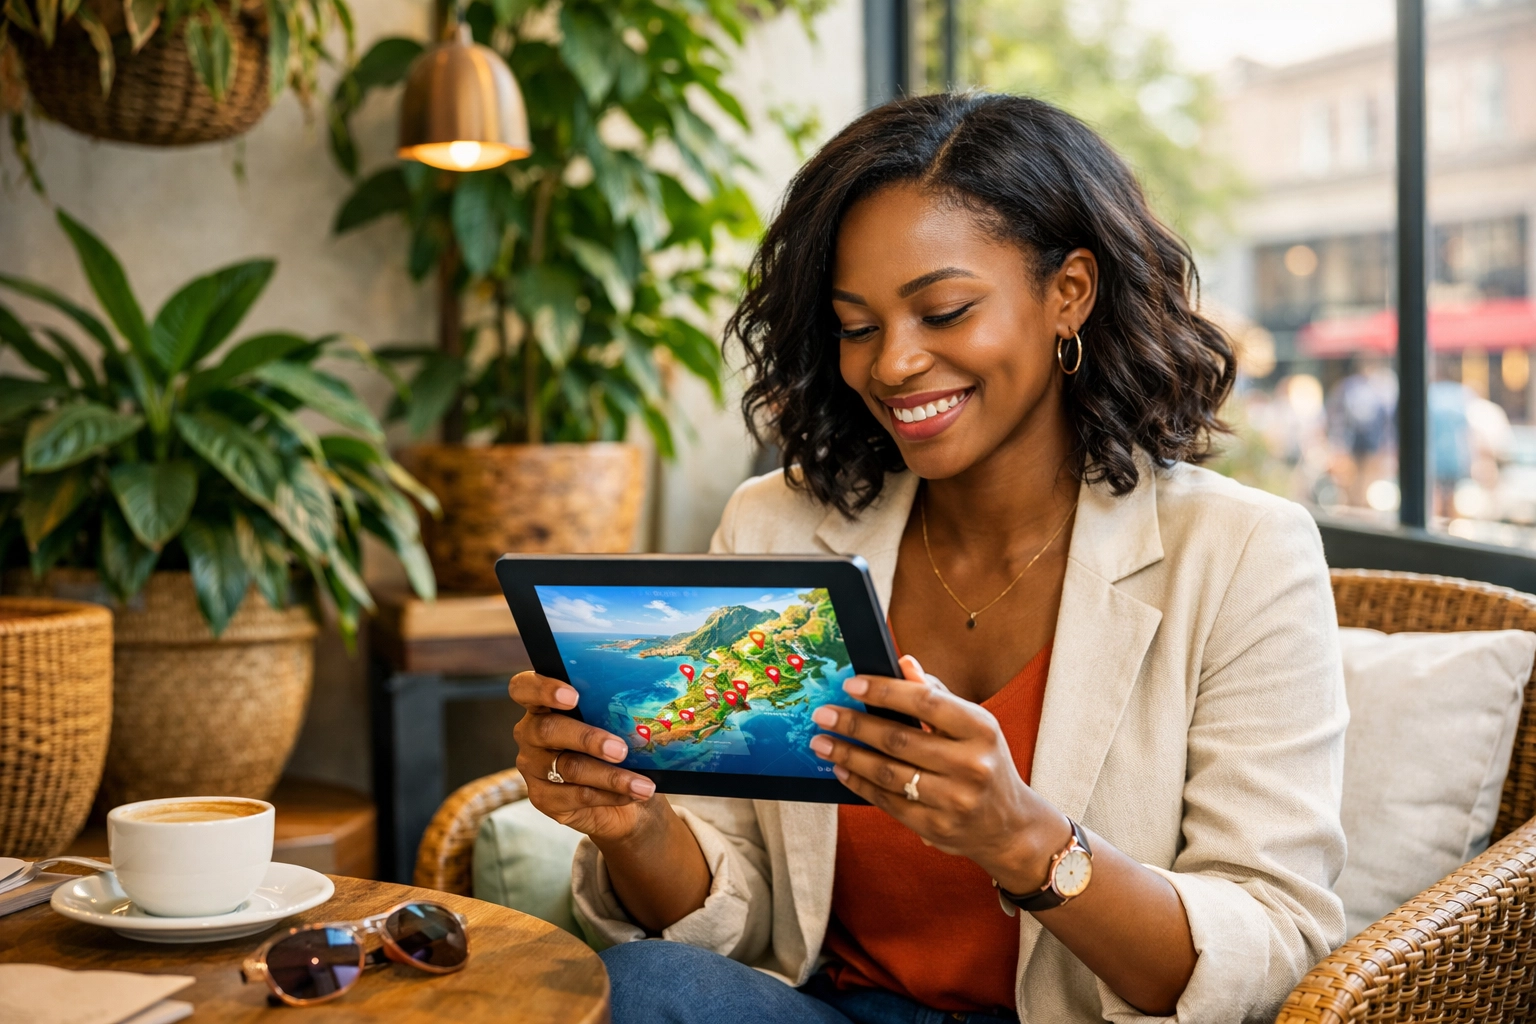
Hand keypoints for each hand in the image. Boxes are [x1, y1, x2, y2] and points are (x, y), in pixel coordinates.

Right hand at [509, 671, 661, 841]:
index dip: (543, 689)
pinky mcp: (543, 798)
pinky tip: (632, 794)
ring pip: (570, 768)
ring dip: (611, 776)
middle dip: (588, 738)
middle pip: (548, 730)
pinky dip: (610, 795)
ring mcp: (533, 768)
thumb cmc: (614, 745)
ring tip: (641, 785)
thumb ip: (614, 711)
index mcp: (542, 705)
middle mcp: (530, 733)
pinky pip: (578, 795)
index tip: (573, 696)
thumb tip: (642, 706)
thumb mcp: (614, 723)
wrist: (619, 794)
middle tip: (620, 750)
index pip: (524, 688)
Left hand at [808, 655, 1070, 893]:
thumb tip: (904, 663)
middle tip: (823, 714)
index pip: (926, 702)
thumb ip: (937, 695)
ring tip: (821, 742)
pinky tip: (841, 768)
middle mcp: (972, 765)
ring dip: (848, 755)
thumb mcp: (973, 726)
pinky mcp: (936, 827)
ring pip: (888, 773)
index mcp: (982, 729)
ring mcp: (955, 800)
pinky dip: (859, 783)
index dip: (884, 692)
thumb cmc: (984, 762)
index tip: (851, 685)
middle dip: (855, 725)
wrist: (1009, 825)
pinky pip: (888, 801)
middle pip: (900, 740)